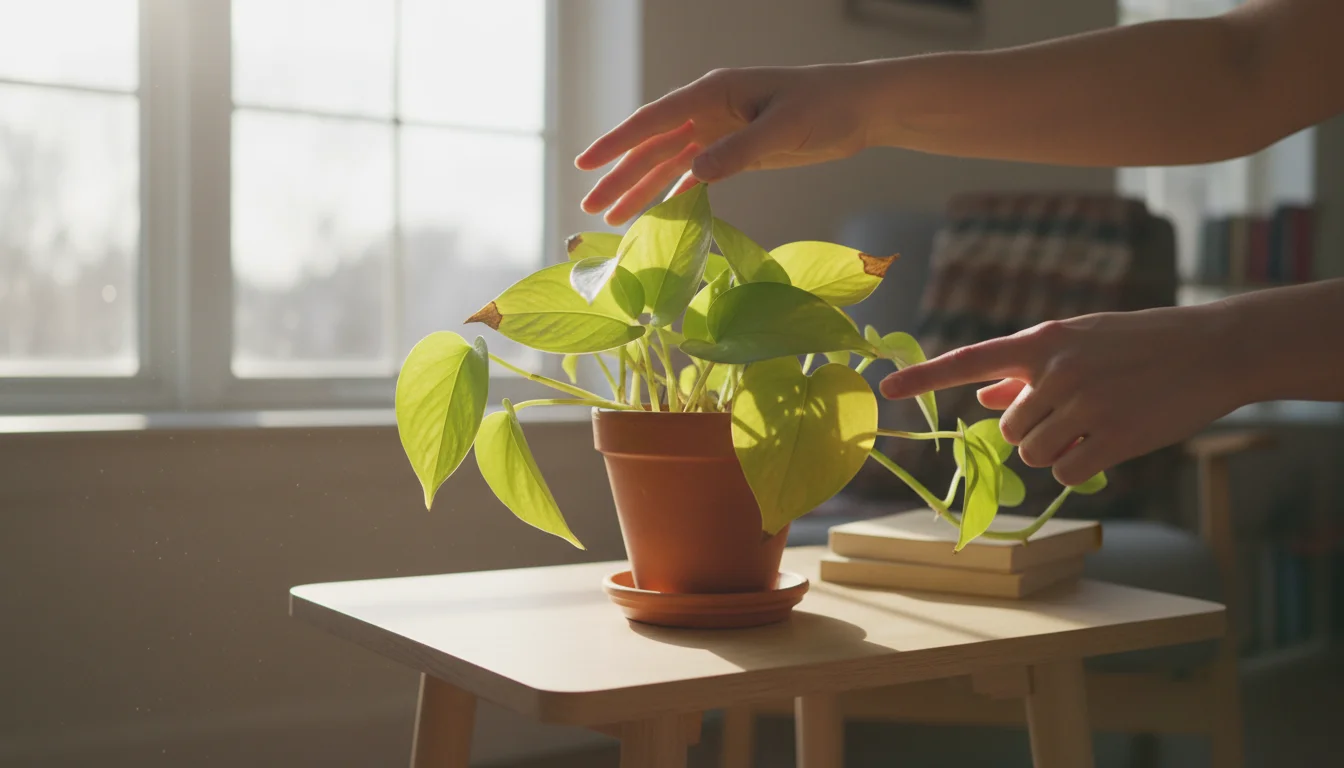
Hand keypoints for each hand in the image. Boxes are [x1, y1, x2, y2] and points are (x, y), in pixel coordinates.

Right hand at [575, 64, 876, 224]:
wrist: (861, 108)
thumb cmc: (826, 106)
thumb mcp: (783, 129)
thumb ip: (739, 151)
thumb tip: (694, 172)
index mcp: (714, 92)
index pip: (653, 120)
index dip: (617, 143)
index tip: (586, 164)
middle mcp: (710, 109)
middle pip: (653, 146)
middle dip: (620, 176)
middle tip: (591, 207)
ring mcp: (721, 130)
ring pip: (670, 163)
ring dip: (642, 189)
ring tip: (613, 218)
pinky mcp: (737, 150)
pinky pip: (695, 173)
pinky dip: (676, 192)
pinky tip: (657, 214)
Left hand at [878, 305, 1241, 485]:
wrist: (1213, 348)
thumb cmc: (1140, 344)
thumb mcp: (1080, 342)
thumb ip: (1029, 370)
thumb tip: (984, 394)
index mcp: (1042, 342)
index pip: (968, 360)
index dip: (925, 378)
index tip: (886, 389)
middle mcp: (1055, 372)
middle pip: (1007, 429)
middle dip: (1031, 430)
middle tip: (1073, 413)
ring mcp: (1084, 405)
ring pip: (1032, 454)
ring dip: (1054, 451)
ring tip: (1094, 423)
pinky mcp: (1113, 437)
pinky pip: (1065, 472)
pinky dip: (1078, 467)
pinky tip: (1107, 442)